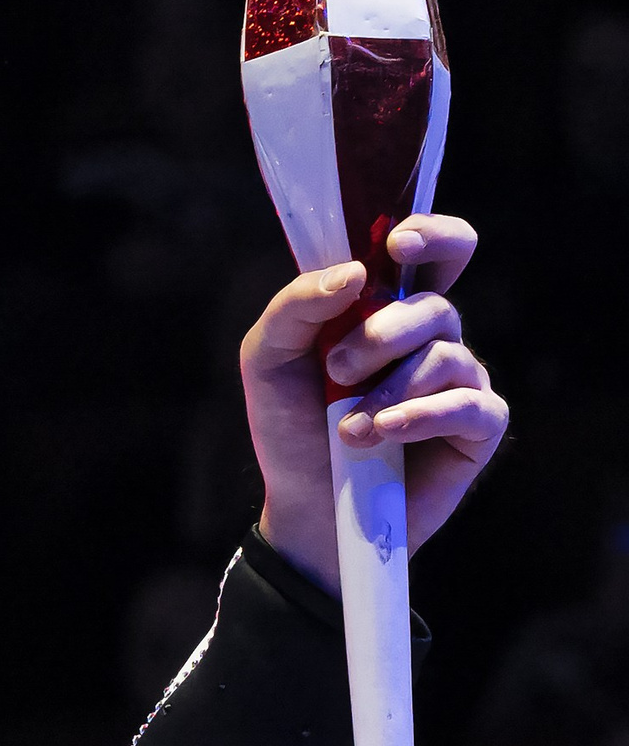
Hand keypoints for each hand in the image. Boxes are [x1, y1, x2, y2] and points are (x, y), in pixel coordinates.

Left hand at [240, 215, 507, 594]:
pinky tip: (385, 433)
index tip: (397, 245)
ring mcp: (458, 381)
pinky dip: (423, 416)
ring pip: (445, 356)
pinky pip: (469, 405)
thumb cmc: (290, 429)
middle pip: (435, 304)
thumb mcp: (268, 361)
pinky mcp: (476, 428)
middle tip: (337, 368)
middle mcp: (429, 338)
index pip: (434, 249)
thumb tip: (358, 272)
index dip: (429, 234)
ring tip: (347, 430)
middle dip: (386, 331)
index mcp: (388, 309)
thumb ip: (297, 307)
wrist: (304, 510)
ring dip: (388, 390)